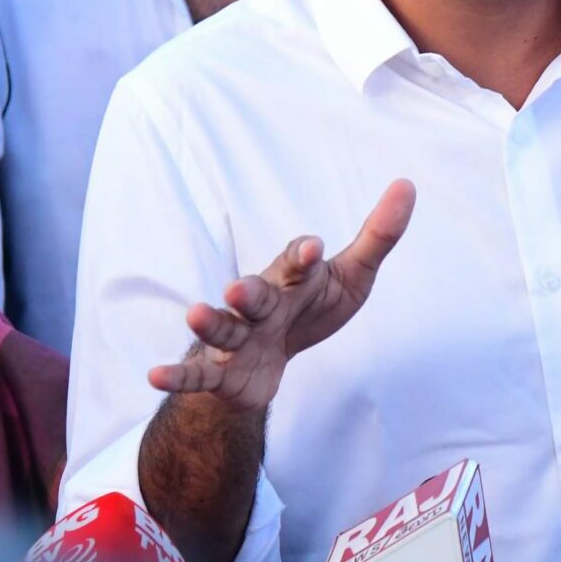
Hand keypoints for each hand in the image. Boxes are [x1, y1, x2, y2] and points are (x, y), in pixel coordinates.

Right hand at [147, 180, 415, 409]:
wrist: (273, 360)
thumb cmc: (310, 306)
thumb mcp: (350, 277)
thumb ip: (378, 236)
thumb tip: (407, 185)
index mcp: (292, 280)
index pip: (297, 264)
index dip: (303, 257)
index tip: (314, 249)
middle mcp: (261, 304)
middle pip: (255, 296)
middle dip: (248, 292)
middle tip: (238, 289)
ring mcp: (239, 338)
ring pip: (223, 329)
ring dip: (210, 323)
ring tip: (196, 313)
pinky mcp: (222, 372)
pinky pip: (197, 374)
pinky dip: (176, 376)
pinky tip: (153, 376)